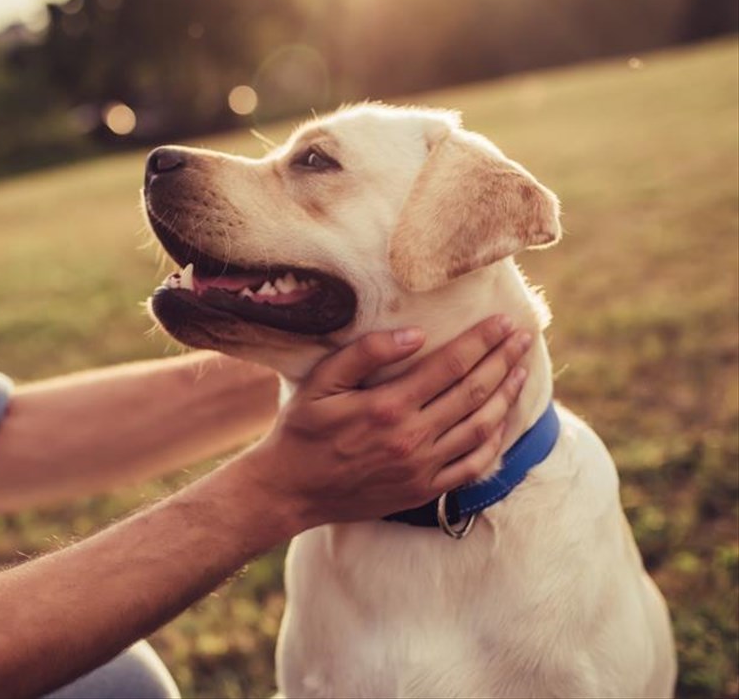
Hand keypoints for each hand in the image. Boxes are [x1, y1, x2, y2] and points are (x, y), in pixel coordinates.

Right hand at [240, 315, 532, 530]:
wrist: (290, 491)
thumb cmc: (301, 430)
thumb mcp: (320, 383)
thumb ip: (365, 354)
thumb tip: (415, 334)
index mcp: (387, 406)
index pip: (450, 365)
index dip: (482, 341)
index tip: (504, 322)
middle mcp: (411, 438)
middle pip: (474, 392)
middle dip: (503, 361)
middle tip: (523, 337)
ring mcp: (422, 467)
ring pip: (481, 427)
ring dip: (506, 396)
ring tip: (521, 371)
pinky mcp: (424, 490)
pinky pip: (472, 466)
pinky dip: (495, 441)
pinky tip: (502, 420)